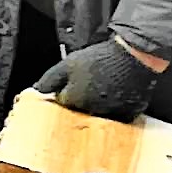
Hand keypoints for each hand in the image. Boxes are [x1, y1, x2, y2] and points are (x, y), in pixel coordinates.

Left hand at [33, 38, 161, 121]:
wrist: (134, 57)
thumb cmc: (99, 59)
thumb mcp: (68, 63)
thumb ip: (50, 78)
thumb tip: (37, 90)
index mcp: (75, 100)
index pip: (63, 102)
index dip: (66, 89)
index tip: (74, 81)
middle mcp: (92, 111)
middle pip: (80, 109)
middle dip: (81, 98)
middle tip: (91, 82)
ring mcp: (111, 114)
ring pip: (99, 113)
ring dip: (99, 104)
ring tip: (105, 85)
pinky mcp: (129, 114)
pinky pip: (119, 115)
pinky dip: (117, 107)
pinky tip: (119, 93)